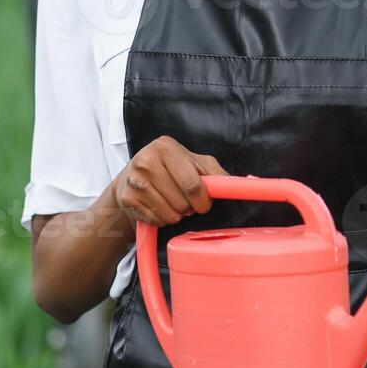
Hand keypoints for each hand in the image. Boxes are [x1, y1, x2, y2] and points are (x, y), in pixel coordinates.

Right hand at [110, 136, 226, 226]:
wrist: (131, 177)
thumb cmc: (169, 168)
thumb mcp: (194, 162)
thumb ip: (215, 171)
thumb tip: (240, 184)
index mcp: (166, 147)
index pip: (193, 184)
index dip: (203, 200)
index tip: (204, 205)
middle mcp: (146, 160)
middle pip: (181, 202)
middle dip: (189, 208)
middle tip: (185, 201)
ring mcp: (133, 180)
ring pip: (169, 213)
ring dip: (176, 215)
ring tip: (172, 203)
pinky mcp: (126, 198)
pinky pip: (155, 220)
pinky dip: (162, 219)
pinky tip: (158, 207)